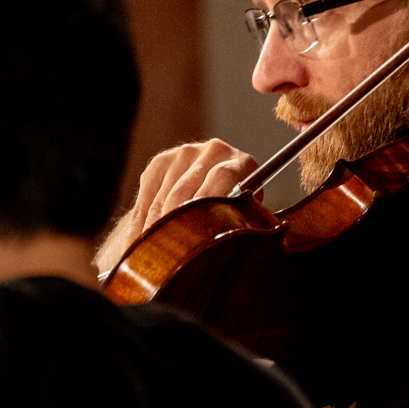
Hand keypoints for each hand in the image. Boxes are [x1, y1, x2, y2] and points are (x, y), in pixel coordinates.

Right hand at [95, 138, 257, 273]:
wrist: (216, 181)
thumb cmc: (236, 208)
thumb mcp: (247, 213)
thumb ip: (246, 222)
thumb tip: (268, 246)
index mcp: (240, 163)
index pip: (221, 179)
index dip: (205, 208)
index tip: (193, 235)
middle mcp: (212, 151)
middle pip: (184, 193)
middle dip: (173, 227)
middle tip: (166, 256)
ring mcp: (183, 153)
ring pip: (163, 198)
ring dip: (154, 229)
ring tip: (151, 255)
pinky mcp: (160, 162)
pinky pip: (146, 197)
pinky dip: (141, 222)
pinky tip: (140, 241)